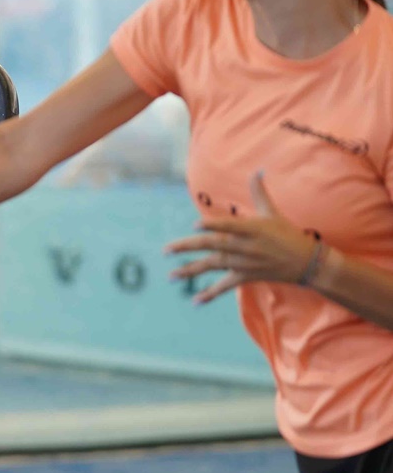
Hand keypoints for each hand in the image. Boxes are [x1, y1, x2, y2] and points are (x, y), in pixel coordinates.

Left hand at [165, 171, 319, 304]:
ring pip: (213, 266)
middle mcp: (246, 246)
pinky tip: (195, 302)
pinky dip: (210, 294)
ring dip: (190, 271)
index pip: (229, 225)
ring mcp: (244, 263)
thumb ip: (259, 192)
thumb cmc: (287, 233)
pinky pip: (225, 287)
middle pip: (213, 246)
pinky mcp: (246, 277)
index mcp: (252, 228)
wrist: (306, 262)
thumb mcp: (273, 212)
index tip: (194, 225)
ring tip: (170, 275)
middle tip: (165, 250)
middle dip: (187, 247)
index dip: (213, 226)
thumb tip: (258, 170)